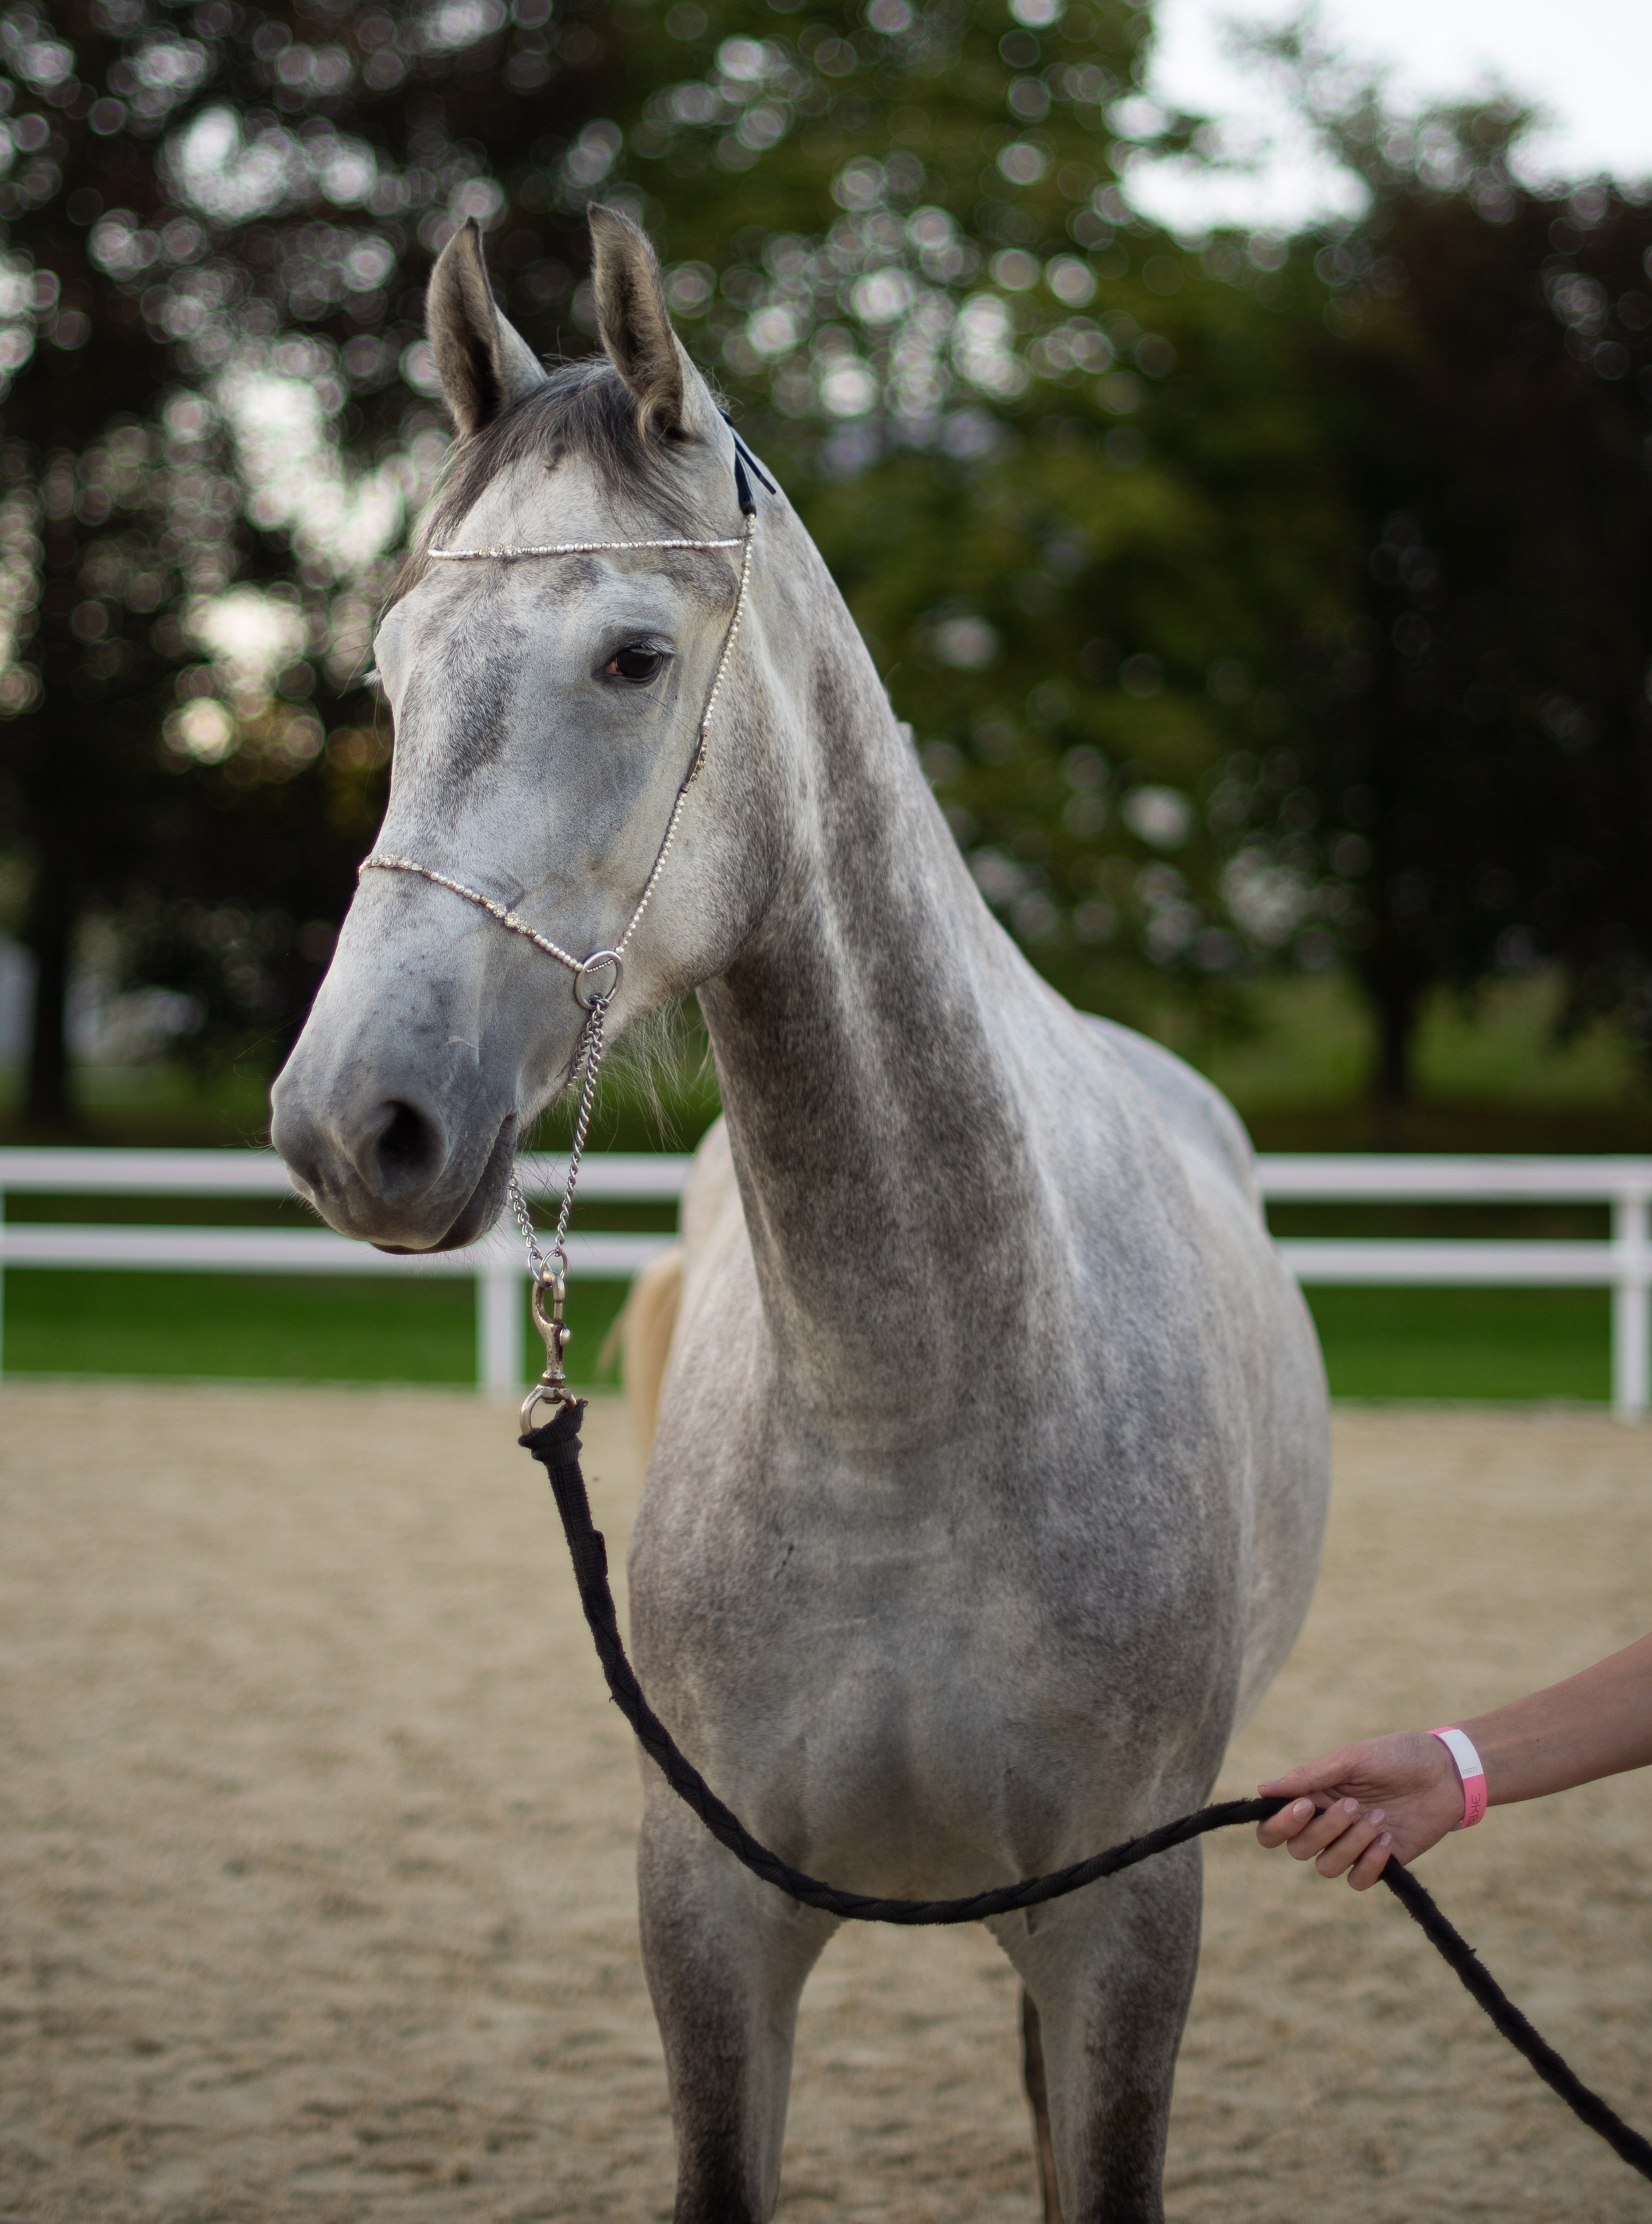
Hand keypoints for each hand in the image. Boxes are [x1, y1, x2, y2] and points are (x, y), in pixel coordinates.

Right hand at [1254, 1730, 1467, 1888]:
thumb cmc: (1396, 1756)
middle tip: (1353, 1805)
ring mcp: (1352, 1845)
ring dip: (1350, 1844)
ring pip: (1326, 1867)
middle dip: (1324, 1829)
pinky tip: (1388, 1840)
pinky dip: (1370, 1864)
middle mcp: (1326, 1824)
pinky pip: (1357, 1881)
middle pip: (1297, 1849)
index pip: (1273, 1826)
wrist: (1445, 1772)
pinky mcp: (1379, 1862)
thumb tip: (1262, 1789)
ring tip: (1378, 1818)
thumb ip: (1309, 1776)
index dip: (1280, 1824)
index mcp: (1312, 1796)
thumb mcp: (1351, 1759)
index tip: (1305, 1805)